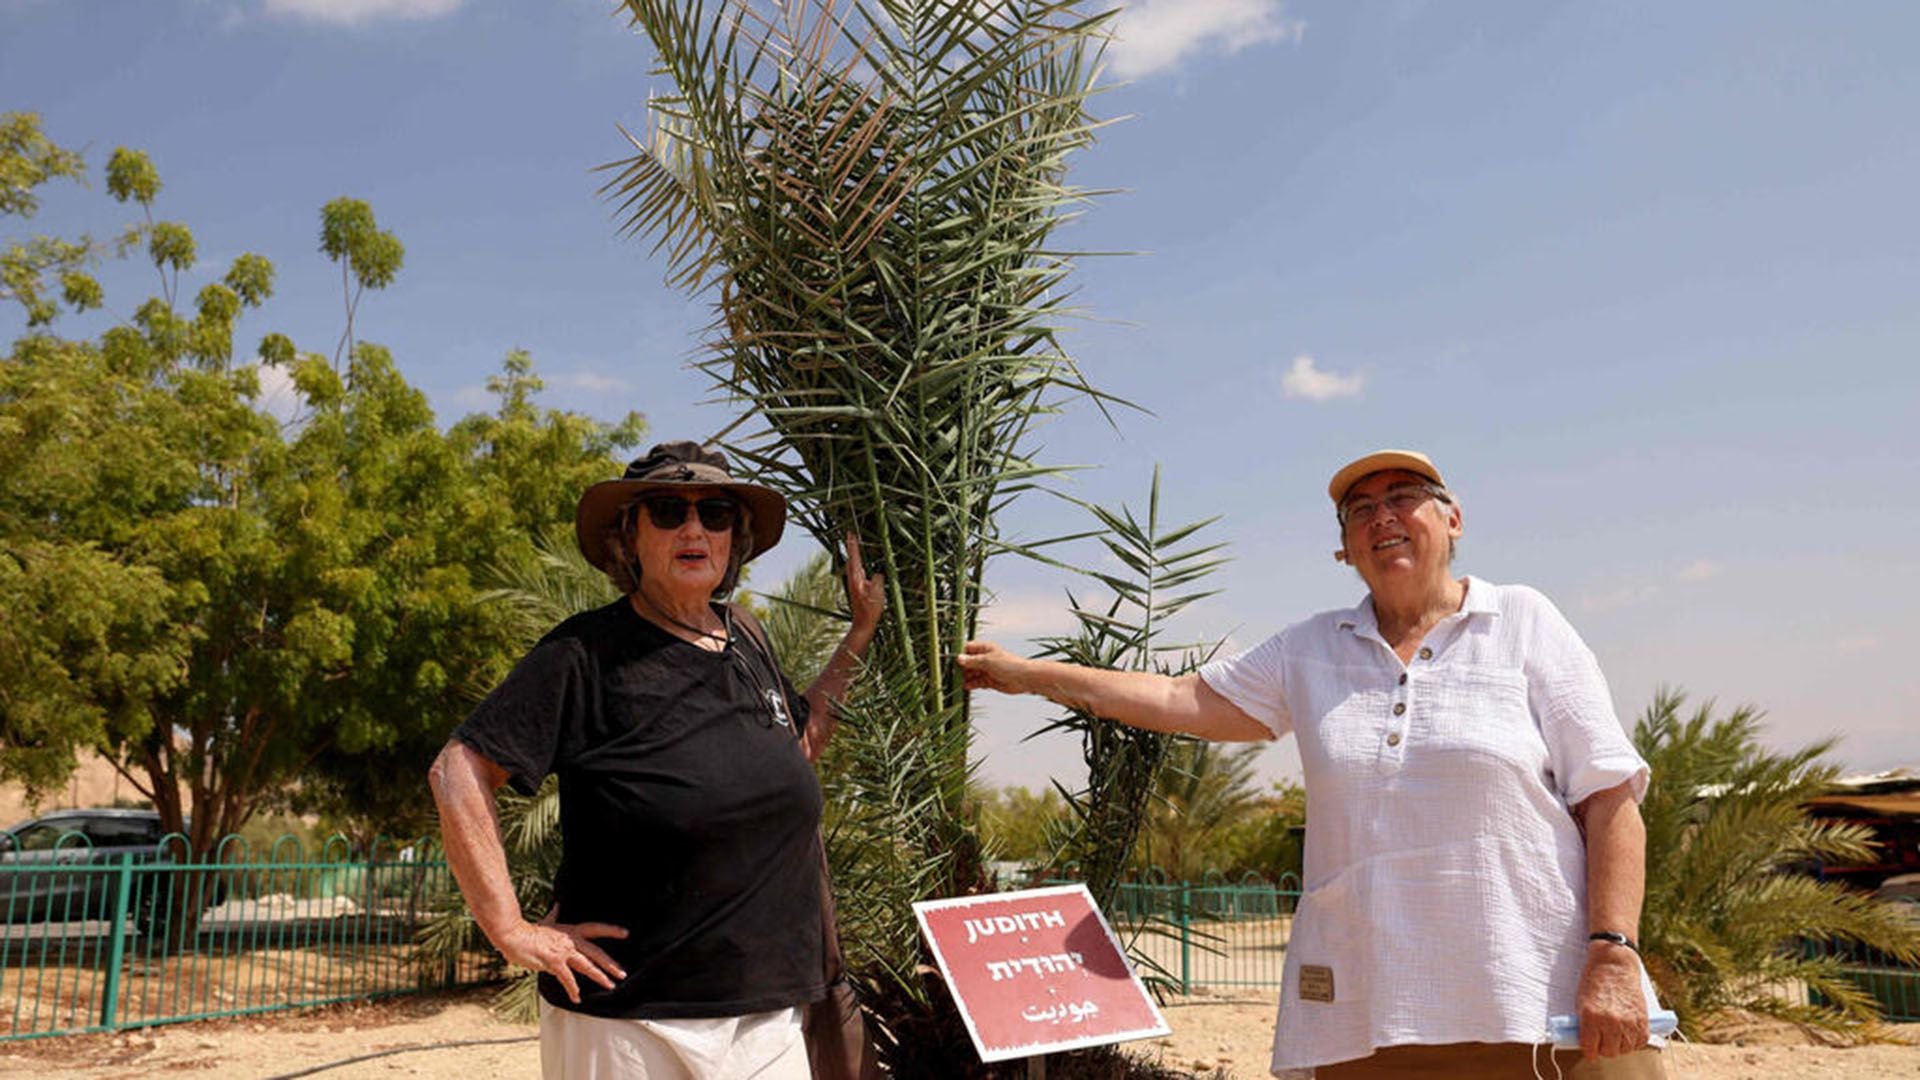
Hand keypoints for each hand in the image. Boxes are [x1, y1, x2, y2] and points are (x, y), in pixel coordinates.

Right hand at [493, 917, 628, 1004]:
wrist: (513, 935)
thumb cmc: (528, 931)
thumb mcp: (545, 921)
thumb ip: (554, 915)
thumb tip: (557, 905)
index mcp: (570, 931)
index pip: (595, 929)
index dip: (611, 930)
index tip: (625, 933)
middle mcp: (570, 940)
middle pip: (596, 952)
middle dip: (610, 963)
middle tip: (622, 973)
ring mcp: (563, 951)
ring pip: (587, 965)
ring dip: (600, 976)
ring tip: (610, 985)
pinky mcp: (554, 962)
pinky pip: (567, 979)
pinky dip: (573, 990)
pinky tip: (577, 998)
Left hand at [844, 532, 885, 639]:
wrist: (863, 624)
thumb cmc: (870, 610)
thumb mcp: (877, 594)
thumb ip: (877, 580)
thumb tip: (878, 573)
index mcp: (856, 577)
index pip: (854, 556)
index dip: (853, 544)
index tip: (850, 532)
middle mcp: (853, 578)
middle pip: (852, 557)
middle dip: (852, 545)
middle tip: (852, 532)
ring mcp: (855, 582)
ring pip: (855, 563)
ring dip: (855, 553)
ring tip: (856, 541)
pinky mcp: (858, 586)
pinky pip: (859, 570)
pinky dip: (860, 561)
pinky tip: (864, 561)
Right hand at [954, 640, 1031, 694]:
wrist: (1023, 679)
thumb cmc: (1008, 665)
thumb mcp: (987, 661)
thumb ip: (972, 661)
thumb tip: (958, 658)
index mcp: (984, 649)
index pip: (967, 649)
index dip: (958, 654)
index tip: (949, 660)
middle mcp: (984, 659)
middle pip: (967, 662)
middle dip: (959, 668)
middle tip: (949, 674)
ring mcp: (986, 670)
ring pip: (971, 673)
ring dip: (964, 678)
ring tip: (955, 682)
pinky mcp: (989, 681)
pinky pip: (976, 683)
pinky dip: (971, 685)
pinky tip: (965, 687)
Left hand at [1577, 941, 1648, 1058]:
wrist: (1615, 964)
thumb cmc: (1595, 980)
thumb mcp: (1581, 1001)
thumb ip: (1583, 1024)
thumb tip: (1585, 1043)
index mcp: (1591, 1017)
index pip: (1590, 1049)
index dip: (1589, 1051)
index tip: (1589, 1049)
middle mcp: (1610, 1022)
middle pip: (1609, 1052)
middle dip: (1603, 1049)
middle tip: (1602, 1040)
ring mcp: (1628, 1021)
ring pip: (1625, 1049)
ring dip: (1619, 1045)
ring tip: (1615, 1035)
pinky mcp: (1642, 1019)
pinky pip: (1640, 1042)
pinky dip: (1634, 1041)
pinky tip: (1627, 1033)